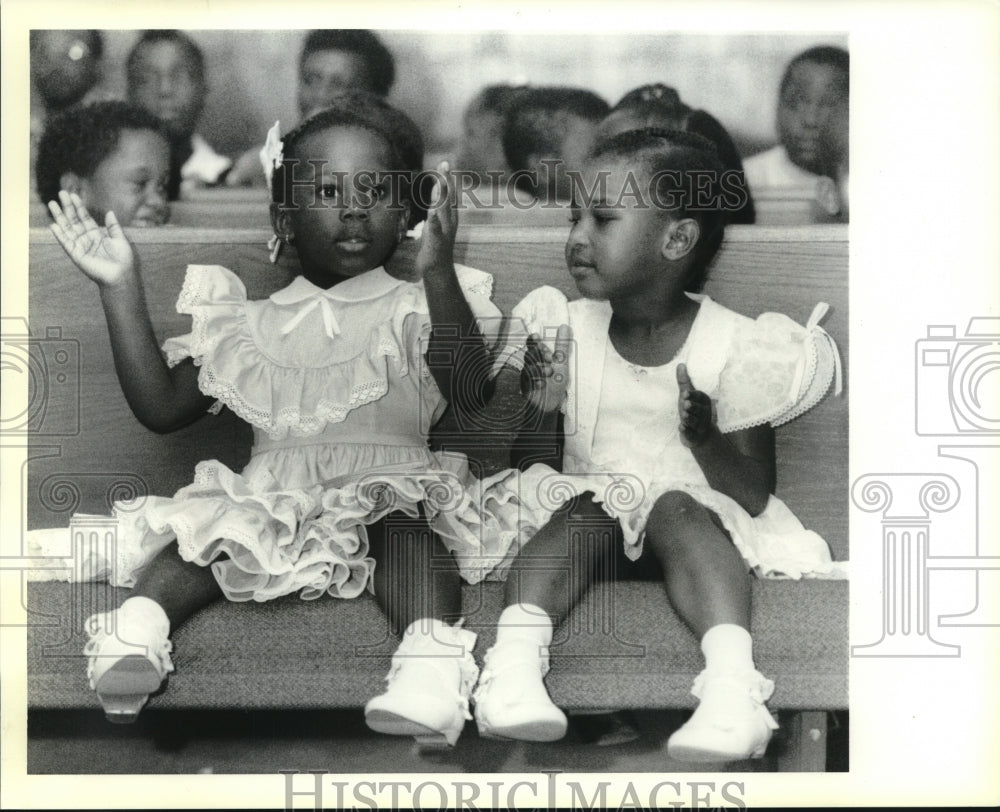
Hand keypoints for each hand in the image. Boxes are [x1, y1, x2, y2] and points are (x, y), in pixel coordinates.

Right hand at [48, 191, 135, 287]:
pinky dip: (59, 235)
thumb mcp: (120, 239)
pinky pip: (66, 243)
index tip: (73, 195)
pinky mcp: (76, 255)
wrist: (121, 275)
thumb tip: (110, 212)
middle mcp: (86, 238)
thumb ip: (113, 226)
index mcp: (96, 234)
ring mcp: (80, 246)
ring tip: (52, 204)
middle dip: (67, 207)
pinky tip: (53, 225)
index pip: (85, 217)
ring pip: (67, 228)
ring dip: (59, 217)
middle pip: (74, 220)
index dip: (79, 206)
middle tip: (61, 193)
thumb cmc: (123, 259)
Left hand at [414, 161, 456, 279]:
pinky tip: (432, 212)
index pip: (449, 194)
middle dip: (446, 181)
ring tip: (439, 182)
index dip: (447, 179)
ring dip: (441, 196)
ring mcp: (444, 232)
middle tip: (444, 164)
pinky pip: (435, 230)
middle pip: (447, 198)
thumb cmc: (436, 245)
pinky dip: (434, 221)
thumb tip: (435, 192)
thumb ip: (437, 208)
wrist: (438, 270)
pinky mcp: (436, 243)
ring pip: (442, 211)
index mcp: (449, 216)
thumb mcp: (436, 223)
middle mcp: (449, 221)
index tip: (444, 163)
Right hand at [520, 324, 571, 412]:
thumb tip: (565, 326)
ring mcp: (527, 375)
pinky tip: (542, 384)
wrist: (553, 403)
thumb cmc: (557, 382)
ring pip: (529, 366)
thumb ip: (562, 345)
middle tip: (550, 358)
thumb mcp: (562, 363)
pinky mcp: (524, 386)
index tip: (536, 335)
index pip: (534, 345)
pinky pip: (526, 381)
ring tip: (549, 372)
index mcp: (541, 357)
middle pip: (530, 354)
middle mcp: (533, 364)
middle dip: (539, 355)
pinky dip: (535, 381)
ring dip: (539, 368)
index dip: (534, 340)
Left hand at [677, 363, 714, 447]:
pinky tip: (681, 428)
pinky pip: (691, 435)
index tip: (685, 393)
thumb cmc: (693, 411)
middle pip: (700, 410)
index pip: (701, 397)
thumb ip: (684, 382)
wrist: (700, 435)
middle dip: (693, 407)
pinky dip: (687, 432)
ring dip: (690, 419)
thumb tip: (680, 364)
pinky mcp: (694, 437)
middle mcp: (704, 414)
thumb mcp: (687, 396)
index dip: (693, 395)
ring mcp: (700, 427)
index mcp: (704, 403)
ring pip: (695, 422)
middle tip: (685, 404)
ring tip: (683, 416)